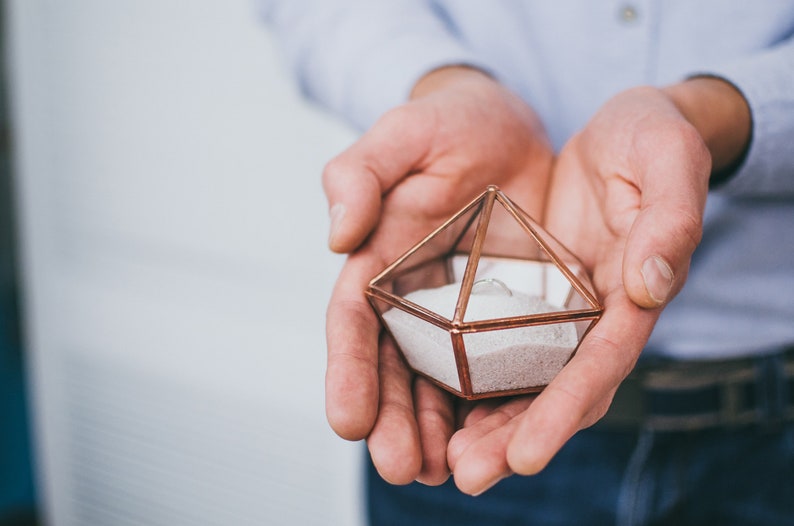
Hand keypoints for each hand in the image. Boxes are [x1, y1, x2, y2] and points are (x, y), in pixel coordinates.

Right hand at [323, 66, 553, 484]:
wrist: (509, 126)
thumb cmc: (449, 125)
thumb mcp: (403, 133)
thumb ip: (359, 174)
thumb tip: (339, 237)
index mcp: (377, 263)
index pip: (352, 324)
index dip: (346, 371)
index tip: (346, 420)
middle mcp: (414, 300)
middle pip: (396, 370)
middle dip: (394, 421)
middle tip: (402, 467)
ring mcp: (462, 314)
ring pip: (445, 385)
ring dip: (443, 434)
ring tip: (448, 475)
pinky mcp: (510, 316)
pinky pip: (504, 369)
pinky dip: (498, 410)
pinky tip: (500, 444)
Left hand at [446, 80, 749, 494]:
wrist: (626, 129)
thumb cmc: (649, 137)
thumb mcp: (666, 156)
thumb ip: (670, 216)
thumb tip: (652, 285)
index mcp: (632, 288)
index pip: (600, 360)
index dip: (564, 408)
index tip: (523, 455)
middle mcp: (595, 312)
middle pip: (558, 388)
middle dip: (513, 435)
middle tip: (466, 474)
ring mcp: (561, 306)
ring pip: (524, 376)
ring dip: (486, 420)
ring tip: (439, 458)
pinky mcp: (530, 290)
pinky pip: (500, 340)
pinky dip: (473, 374)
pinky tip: (436, 403)